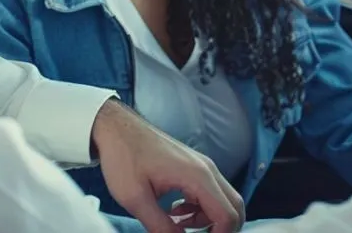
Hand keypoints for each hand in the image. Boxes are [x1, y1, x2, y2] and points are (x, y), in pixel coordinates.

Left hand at [91, 99, 244, 232]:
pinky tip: (175, 212)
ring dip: (207, 220)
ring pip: (223, 200)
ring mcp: (201, 166)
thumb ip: (160, 227)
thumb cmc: (124, 156)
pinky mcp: (194, 166)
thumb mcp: (136, 199)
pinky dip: (200, 208)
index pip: (227, 215)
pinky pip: (210, 193)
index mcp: (196, 176)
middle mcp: (206, 169)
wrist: (116, 128)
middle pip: (234, 207)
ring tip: (177, 225)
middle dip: (220, 229)